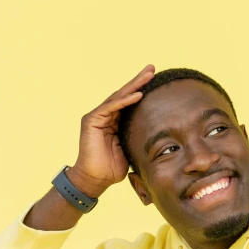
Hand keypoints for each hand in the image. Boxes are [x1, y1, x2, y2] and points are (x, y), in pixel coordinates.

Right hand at [68, 63, 155, 197]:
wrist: (95, 180)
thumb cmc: (111, 169)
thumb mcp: (130, 150)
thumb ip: (136, 139)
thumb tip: (156, 137)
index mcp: (114, 122)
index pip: (129, 102)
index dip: (141, 90)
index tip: (156, 80)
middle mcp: (105, 116)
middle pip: (124, 95)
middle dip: (139, 81)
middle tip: (152, 68)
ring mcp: (97, 116)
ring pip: (118, 97)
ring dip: (134, 86)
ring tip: (148, 76)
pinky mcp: (91, 120)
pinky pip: (110, 107)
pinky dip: (124, 101)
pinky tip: (137, 95)